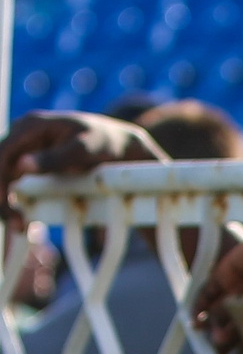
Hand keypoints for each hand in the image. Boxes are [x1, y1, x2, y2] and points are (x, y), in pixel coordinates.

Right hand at [0, 113, 170, 234]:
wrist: (121, 147)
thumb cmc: (104, 142)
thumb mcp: (85, 148)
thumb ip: (57, 157)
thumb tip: (23, 165)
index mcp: (31, 126)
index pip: (3, 152)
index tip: (4, 201)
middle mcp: (23, 137)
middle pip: (1, 168)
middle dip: (3, 197)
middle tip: (15, 222)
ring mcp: (26, 154)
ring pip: (7, 181)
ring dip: (8, 205)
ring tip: (19, 227)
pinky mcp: (33, 171)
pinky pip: (19, 189)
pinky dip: (20, 206)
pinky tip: (24, 225)